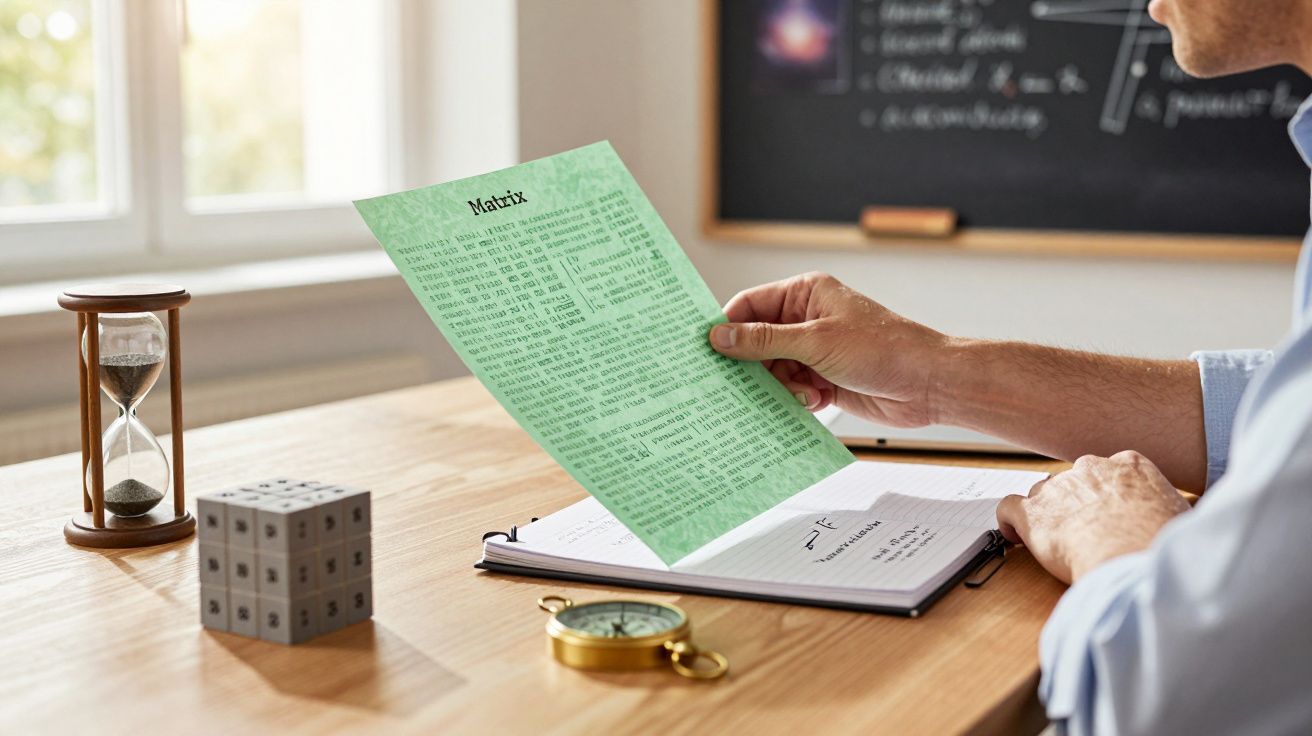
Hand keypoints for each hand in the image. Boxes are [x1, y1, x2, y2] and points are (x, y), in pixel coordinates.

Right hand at [708, 272, 950, 426]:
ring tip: (799, 392)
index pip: (750, 304)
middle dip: (753, 365)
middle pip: (757, 342)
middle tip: (740, 385)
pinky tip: (815, 400)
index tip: (706, 349)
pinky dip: (796, 399)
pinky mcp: (824, 379)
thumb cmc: (884, 349)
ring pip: (773, 370)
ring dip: (779, 386)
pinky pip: (792, 389)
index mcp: (806, 293)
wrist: (929, 384)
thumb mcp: (817, 341)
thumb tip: (719, 335)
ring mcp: (816, 350)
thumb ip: (764, 340)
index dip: (727, 325)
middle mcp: (808, 319)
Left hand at [996, 451, 1190, 583]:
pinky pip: (1009, 508)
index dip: (1105, 497)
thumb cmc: (1164, 544)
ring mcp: (1057, 488)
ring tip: (1056, 543)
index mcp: (1129, 464)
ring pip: (1043, 495)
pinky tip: (1015, 537)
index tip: (1107, 515)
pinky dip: (1009, 522)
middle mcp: (1090, 468)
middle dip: (1077, 506)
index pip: (1108, 473)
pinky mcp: (1031, 512)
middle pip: (1074, 482)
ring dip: (1047, 515)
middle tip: (1085, 535)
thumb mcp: (1184, 516)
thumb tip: (1187, 511)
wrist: (1134, 560)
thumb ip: (1176, 507)